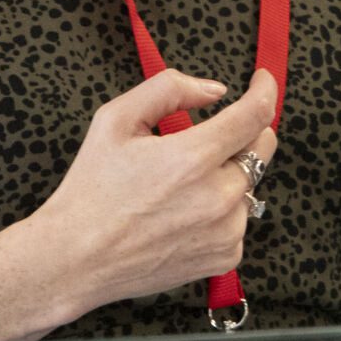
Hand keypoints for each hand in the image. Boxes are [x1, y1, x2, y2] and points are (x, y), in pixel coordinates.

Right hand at [31, 68, 279, 316]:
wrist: (76, 259)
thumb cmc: (91, 188)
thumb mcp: (115, 119)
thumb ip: (169, 89)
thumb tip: (216, 91)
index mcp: (193, 158)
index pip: (255, 115)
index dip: (264, 90)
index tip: (262, 81)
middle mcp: (218, 197)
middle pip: (262, 148)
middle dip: (248, 130)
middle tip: (215, 132)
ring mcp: (226, 231)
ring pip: (249, 185)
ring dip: (229, 174)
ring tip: (182, 186)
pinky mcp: (225, 256)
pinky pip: (240, 220)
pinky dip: (223, 211)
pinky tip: (184, 214)